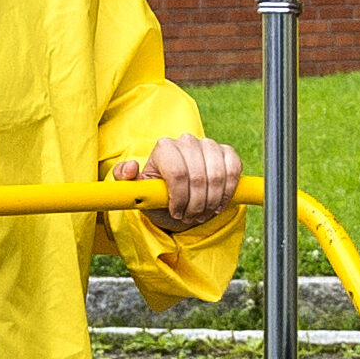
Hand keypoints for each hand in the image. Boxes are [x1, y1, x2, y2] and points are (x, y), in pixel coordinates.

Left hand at [117, 136, 242, 232]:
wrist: (180, 197)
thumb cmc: (158, 195)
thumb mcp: (139, 192)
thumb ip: (126, 181)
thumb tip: (131, 168)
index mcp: (164, 147)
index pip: (177, 173)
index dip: (180, 198)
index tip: (176, 213)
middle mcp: (186, 141)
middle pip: (198, 177)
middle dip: (195, 205)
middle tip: (189, 218)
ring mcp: (208, 144)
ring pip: (217, 176)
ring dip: (211, 202)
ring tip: (202, 213)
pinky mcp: (226, 152)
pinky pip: (234, 170)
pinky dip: (228, 192)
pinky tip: (218, 204)